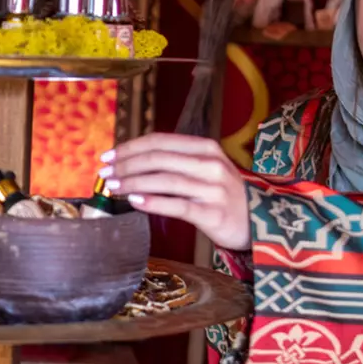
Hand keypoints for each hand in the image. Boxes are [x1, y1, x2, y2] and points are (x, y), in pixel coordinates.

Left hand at [100, 134, 251, 250]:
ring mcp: (212, 189)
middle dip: (126, 165)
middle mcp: (210, 164)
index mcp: (206, 148)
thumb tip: (133, 163)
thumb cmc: (224, 195)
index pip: (161, 141)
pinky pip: (177, 205)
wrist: (258, 222)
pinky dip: (153, 202)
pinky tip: (134, 202)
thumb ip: (176, 163)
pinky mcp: (212, 213)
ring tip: (113, 188)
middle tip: (104, 173)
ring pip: (164, 180)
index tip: (108, 156)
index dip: (131, 147)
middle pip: (159, 159)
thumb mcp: (205, 169)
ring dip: (133, 183)